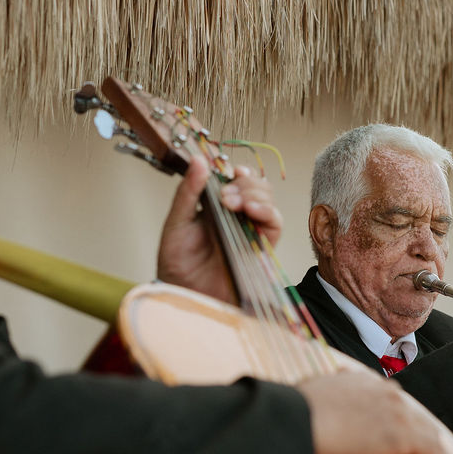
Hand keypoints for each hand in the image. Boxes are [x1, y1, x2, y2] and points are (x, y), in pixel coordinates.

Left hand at [157, 157, 282, 301]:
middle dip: (244, 183)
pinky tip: (251, 210)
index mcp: (217, 206)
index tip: (229, 169)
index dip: (238, 171)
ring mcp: (251, 230)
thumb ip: (188, 192)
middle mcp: (237, 216)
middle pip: (256, 185)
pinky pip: (275, 222)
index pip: (236, 180)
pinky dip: (267, 211)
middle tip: (225, 195)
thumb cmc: (177, 263)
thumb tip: (199, 160)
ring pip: (268, 199)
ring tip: (233, 203)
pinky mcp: (262, 246)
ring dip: (254, 193)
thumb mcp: (177, 222)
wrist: (185, 293)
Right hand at [298, 371, 452, 453]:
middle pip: (414, 418)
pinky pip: (432, 451)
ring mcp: (395, 413)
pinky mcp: (401, 436)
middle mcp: (385, 392)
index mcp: (363, 382)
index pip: (392, 402)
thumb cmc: (292, 416)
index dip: (397, 423)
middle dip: (417, 441)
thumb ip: (324, 404)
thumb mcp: (310, 401)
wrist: (294, 422)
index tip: (394, 441)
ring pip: (426, 435)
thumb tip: (312, 412)